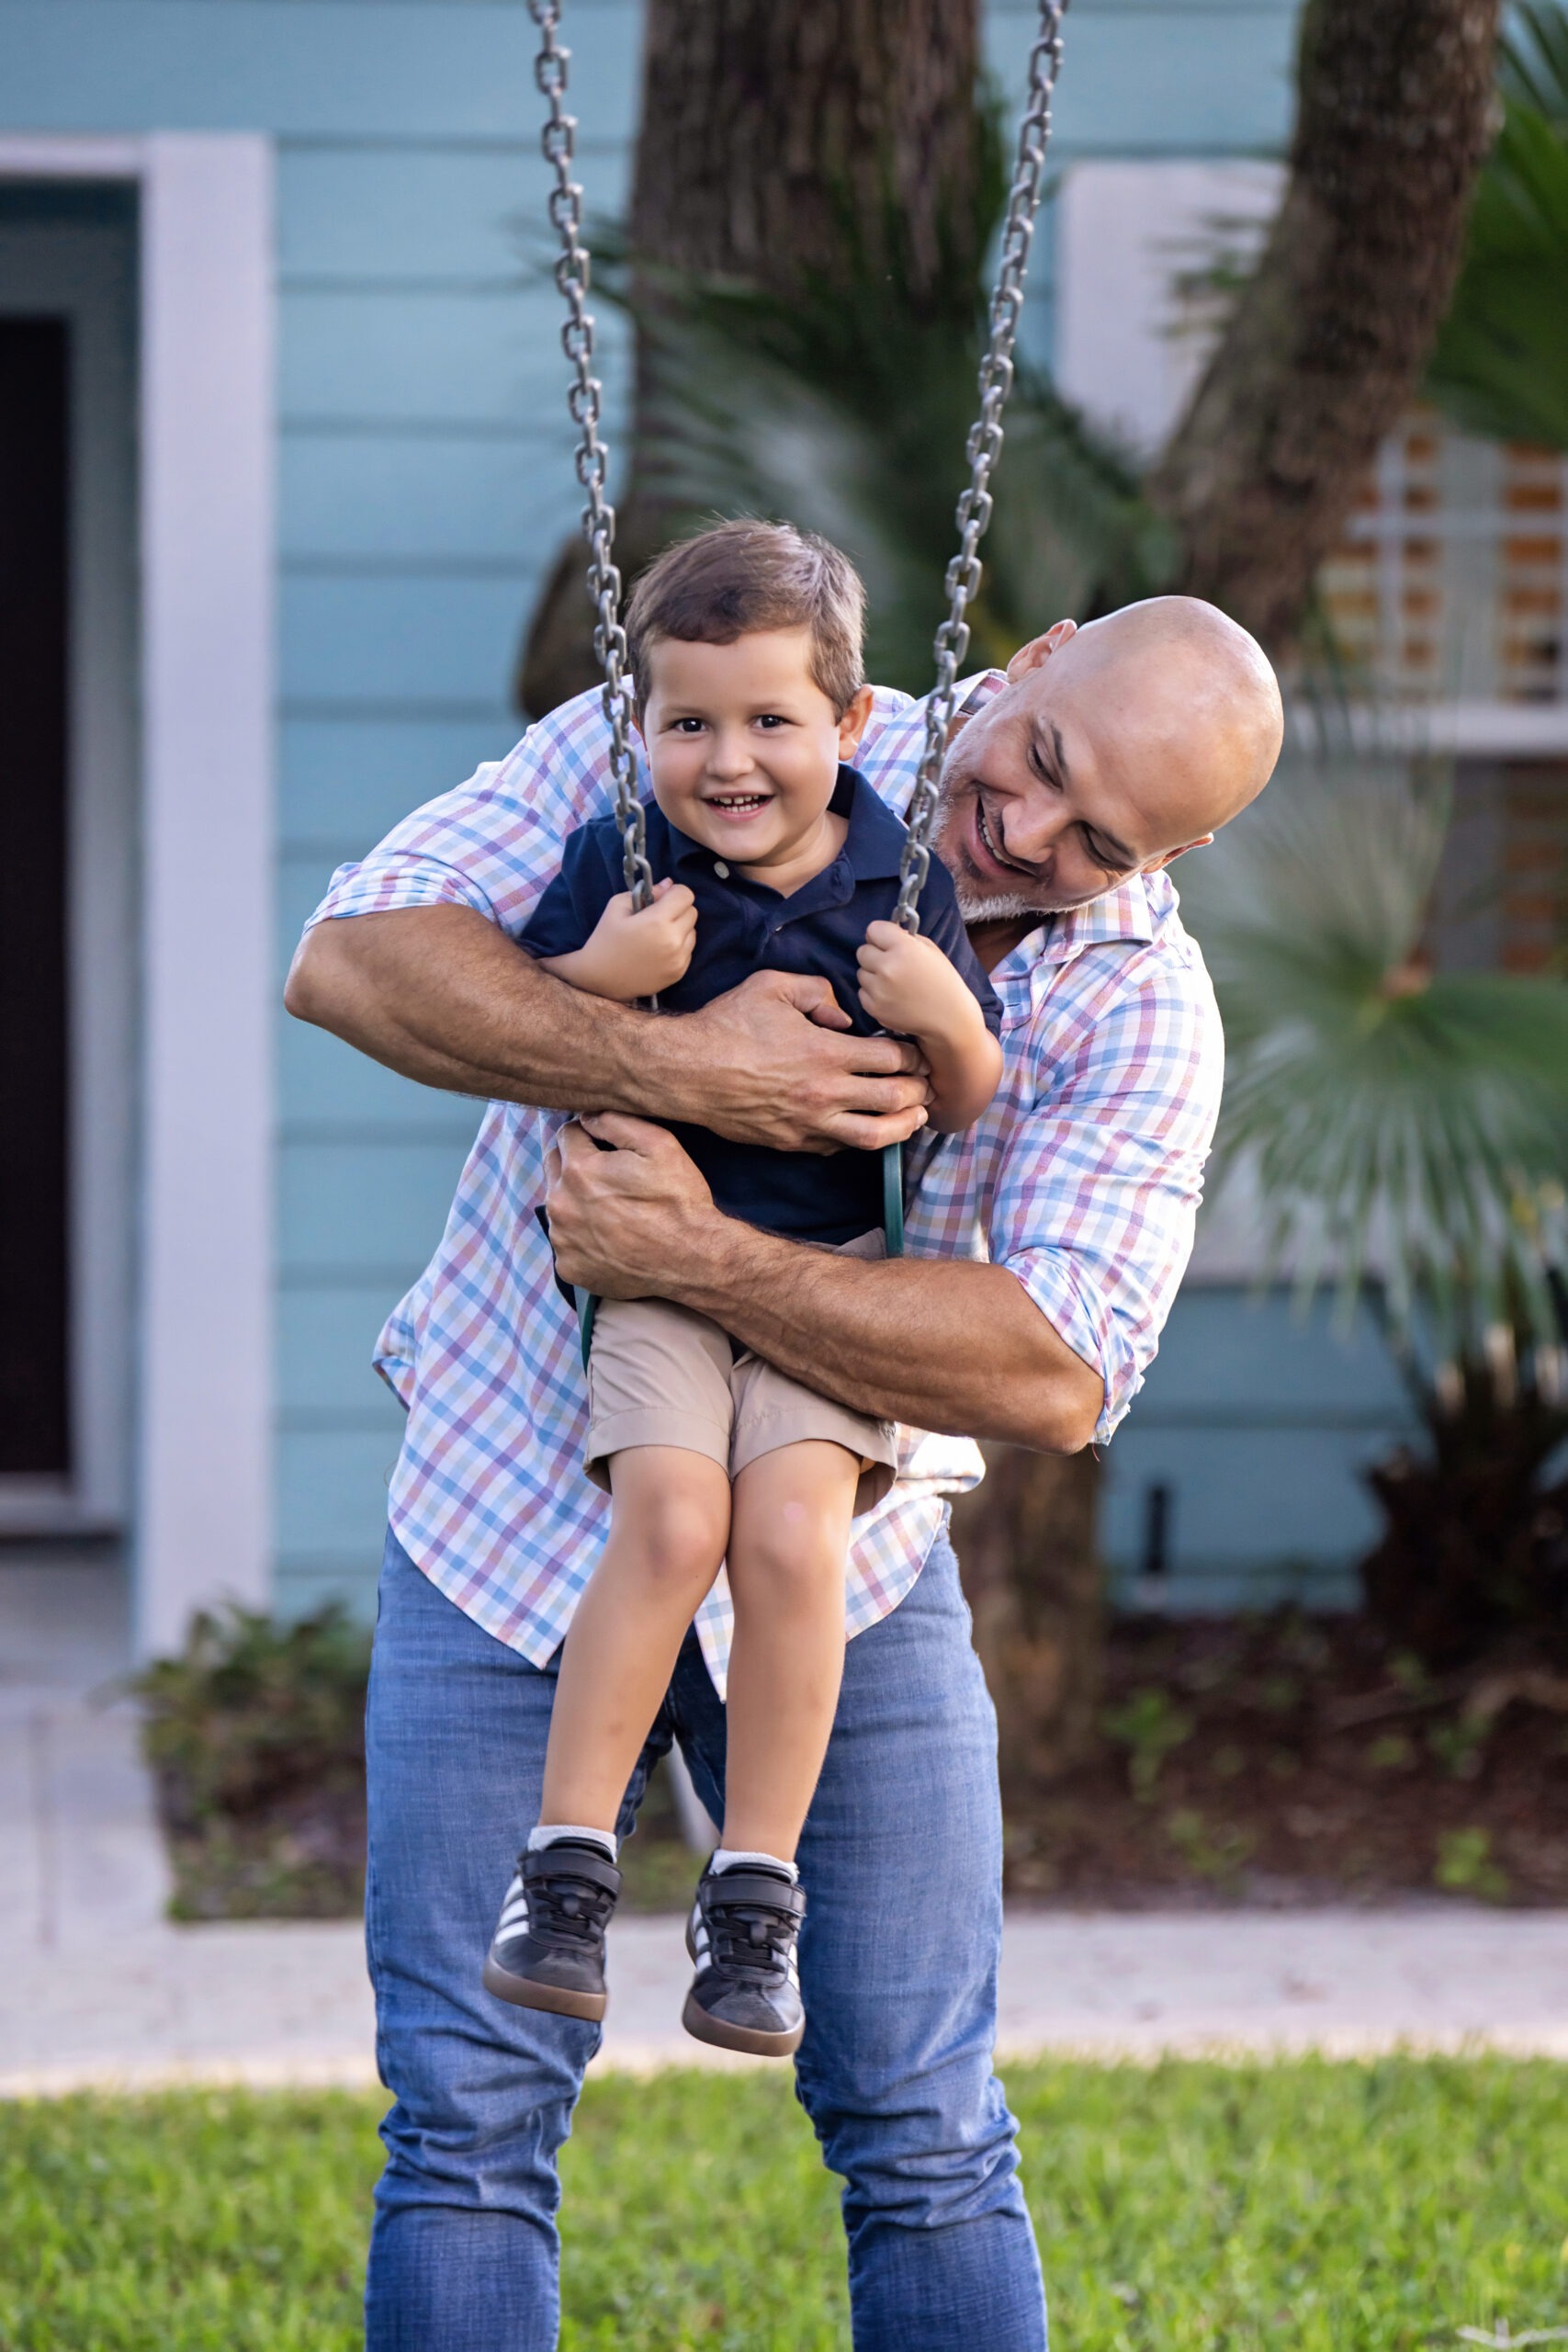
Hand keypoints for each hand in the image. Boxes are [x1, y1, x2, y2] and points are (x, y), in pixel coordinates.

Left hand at [546, 1113, 724, 1296]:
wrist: (692, 1260)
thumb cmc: (678, 1200)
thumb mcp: (659, 1145)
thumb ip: (616, 1121)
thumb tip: (587, 1116)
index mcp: (578, 1170)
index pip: (567, 1134)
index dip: (589, 1134)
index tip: (607, 1145)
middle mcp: (561, 1204)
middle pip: (554, 1167)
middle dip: (575, 1163)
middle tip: (608, 1175)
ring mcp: (562, 1240)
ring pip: (558, 1206)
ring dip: (576, 1200)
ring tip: (611, 1209)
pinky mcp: (569, 1267)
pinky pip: (566, 1242)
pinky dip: (581, 1236)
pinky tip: (609, 1237)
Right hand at [563, 878, 696, 1001]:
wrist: (600, 979)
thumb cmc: (605, 939)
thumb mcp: (617, 906)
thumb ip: (647, 892)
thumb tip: (668, 885)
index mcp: (657, 921)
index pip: (685, 895)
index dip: (674, 892)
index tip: (662, 898)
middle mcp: (673, 941)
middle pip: (692, 912)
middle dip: (677, 909)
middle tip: (657, 916)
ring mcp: (678, 959)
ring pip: (693, 932)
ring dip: (680, 928)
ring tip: (657, 934)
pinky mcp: (679, 973)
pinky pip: (689, 950)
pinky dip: (678, 946)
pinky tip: (658, 950)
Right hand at [672, 970, 931, 1153]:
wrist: (685, 1071)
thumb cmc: (726, 1025)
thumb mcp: (772, 986)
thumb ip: (818, 992)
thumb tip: (844, 1018)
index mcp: (825, 1052)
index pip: (892, 1060)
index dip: (912, 1057)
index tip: (916, 1054)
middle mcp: (824, 1093)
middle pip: (894, 1100)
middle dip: (918, 1092)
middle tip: (925, 1086)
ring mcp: (809, 1124)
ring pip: (875, 1136)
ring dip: (903, 1127)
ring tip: (913, 1117)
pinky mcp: (793, 1143)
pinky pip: (840, 1148)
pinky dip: (861, 1139)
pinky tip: (868, 1127)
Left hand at [856, 921, 981, 1046]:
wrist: (949, 1017)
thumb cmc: (942, 981)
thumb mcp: (930, 950)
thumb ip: (904, 938)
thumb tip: (881, 934)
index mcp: (903, 948)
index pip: (873, 929)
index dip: (880, 935)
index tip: (887, 942)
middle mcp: (887, 967)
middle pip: (862, 951)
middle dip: (875, 955)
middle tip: (892, 964)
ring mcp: (878, 989)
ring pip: (861, 972)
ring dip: (873, 974)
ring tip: (894, 983)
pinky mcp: (873, 1008)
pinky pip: (862, 992)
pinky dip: (873, 993)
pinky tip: (892, 996)